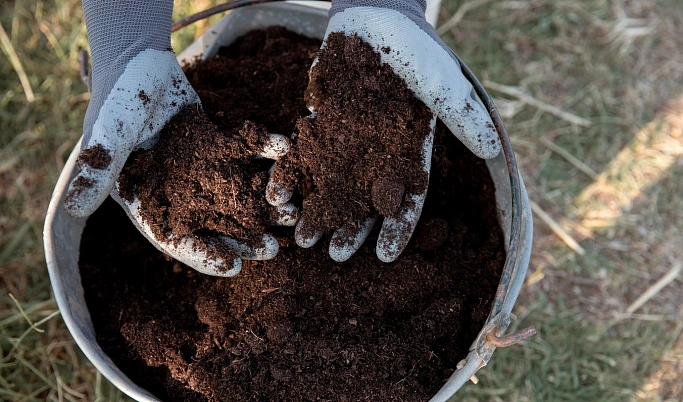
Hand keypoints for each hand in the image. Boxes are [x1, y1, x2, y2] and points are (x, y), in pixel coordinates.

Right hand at [63, 0, 290, 274]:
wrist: (138, 60)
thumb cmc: (117, 100)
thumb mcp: (107, 136)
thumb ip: (98, 169)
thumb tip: (73, 209)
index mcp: (150, 200)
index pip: (176, 239)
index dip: (203, 255)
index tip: (233, 268)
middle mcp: (180, 191)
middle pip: (215, 224)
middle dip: (245, 238)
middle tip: (274, 249)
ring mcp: (203, 169)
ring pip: (238, 193)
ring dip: (265, 203)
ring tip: (292, 213)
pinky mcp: (221, 144)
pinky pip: (248, 153)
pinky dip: (267, 153)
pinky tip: (287, 153)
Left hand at [267, 0, 500, 262]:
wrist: (378, 18)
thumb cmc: (417, 51)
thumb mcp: (444, 82)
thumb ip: (463, 116)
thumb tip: (493, 148)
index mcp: (409, 152)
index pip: (406, 198)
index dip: (397, 228)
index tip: (385, 256)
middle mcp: (377, 153)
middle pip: (364, 200)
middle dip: (351, 229)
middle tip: (333, 255)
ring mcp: (347, 140)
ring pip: (332, 184)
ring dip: (319, 210)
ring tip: (302, 237)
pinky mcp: (321, 123)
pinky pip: (304, 153)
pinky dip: (293, 173)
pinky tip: (278, 194)